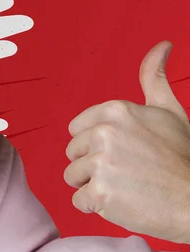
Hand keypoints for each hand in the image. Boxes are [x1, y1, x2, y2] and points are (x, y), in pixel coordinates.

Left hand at [64, 41, 189, 243]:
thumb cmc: (182, 156)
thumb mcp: (169, 110)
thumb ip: (154, 77)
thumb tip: (162, 45)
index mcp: (115, 110)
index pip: (76, 130)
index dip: (95, 144)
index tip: (123, 151)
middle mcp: (104, 132)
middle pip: (72, 152)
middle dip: (93, 164)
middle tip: (127, 171)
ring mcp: (101, 162)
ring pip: (73, 176)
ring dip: (93, 185)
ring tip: (124, 185)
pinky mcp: (101, 192)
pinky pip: (79, 201)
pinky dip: (96, 206)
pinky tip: (122, 201)